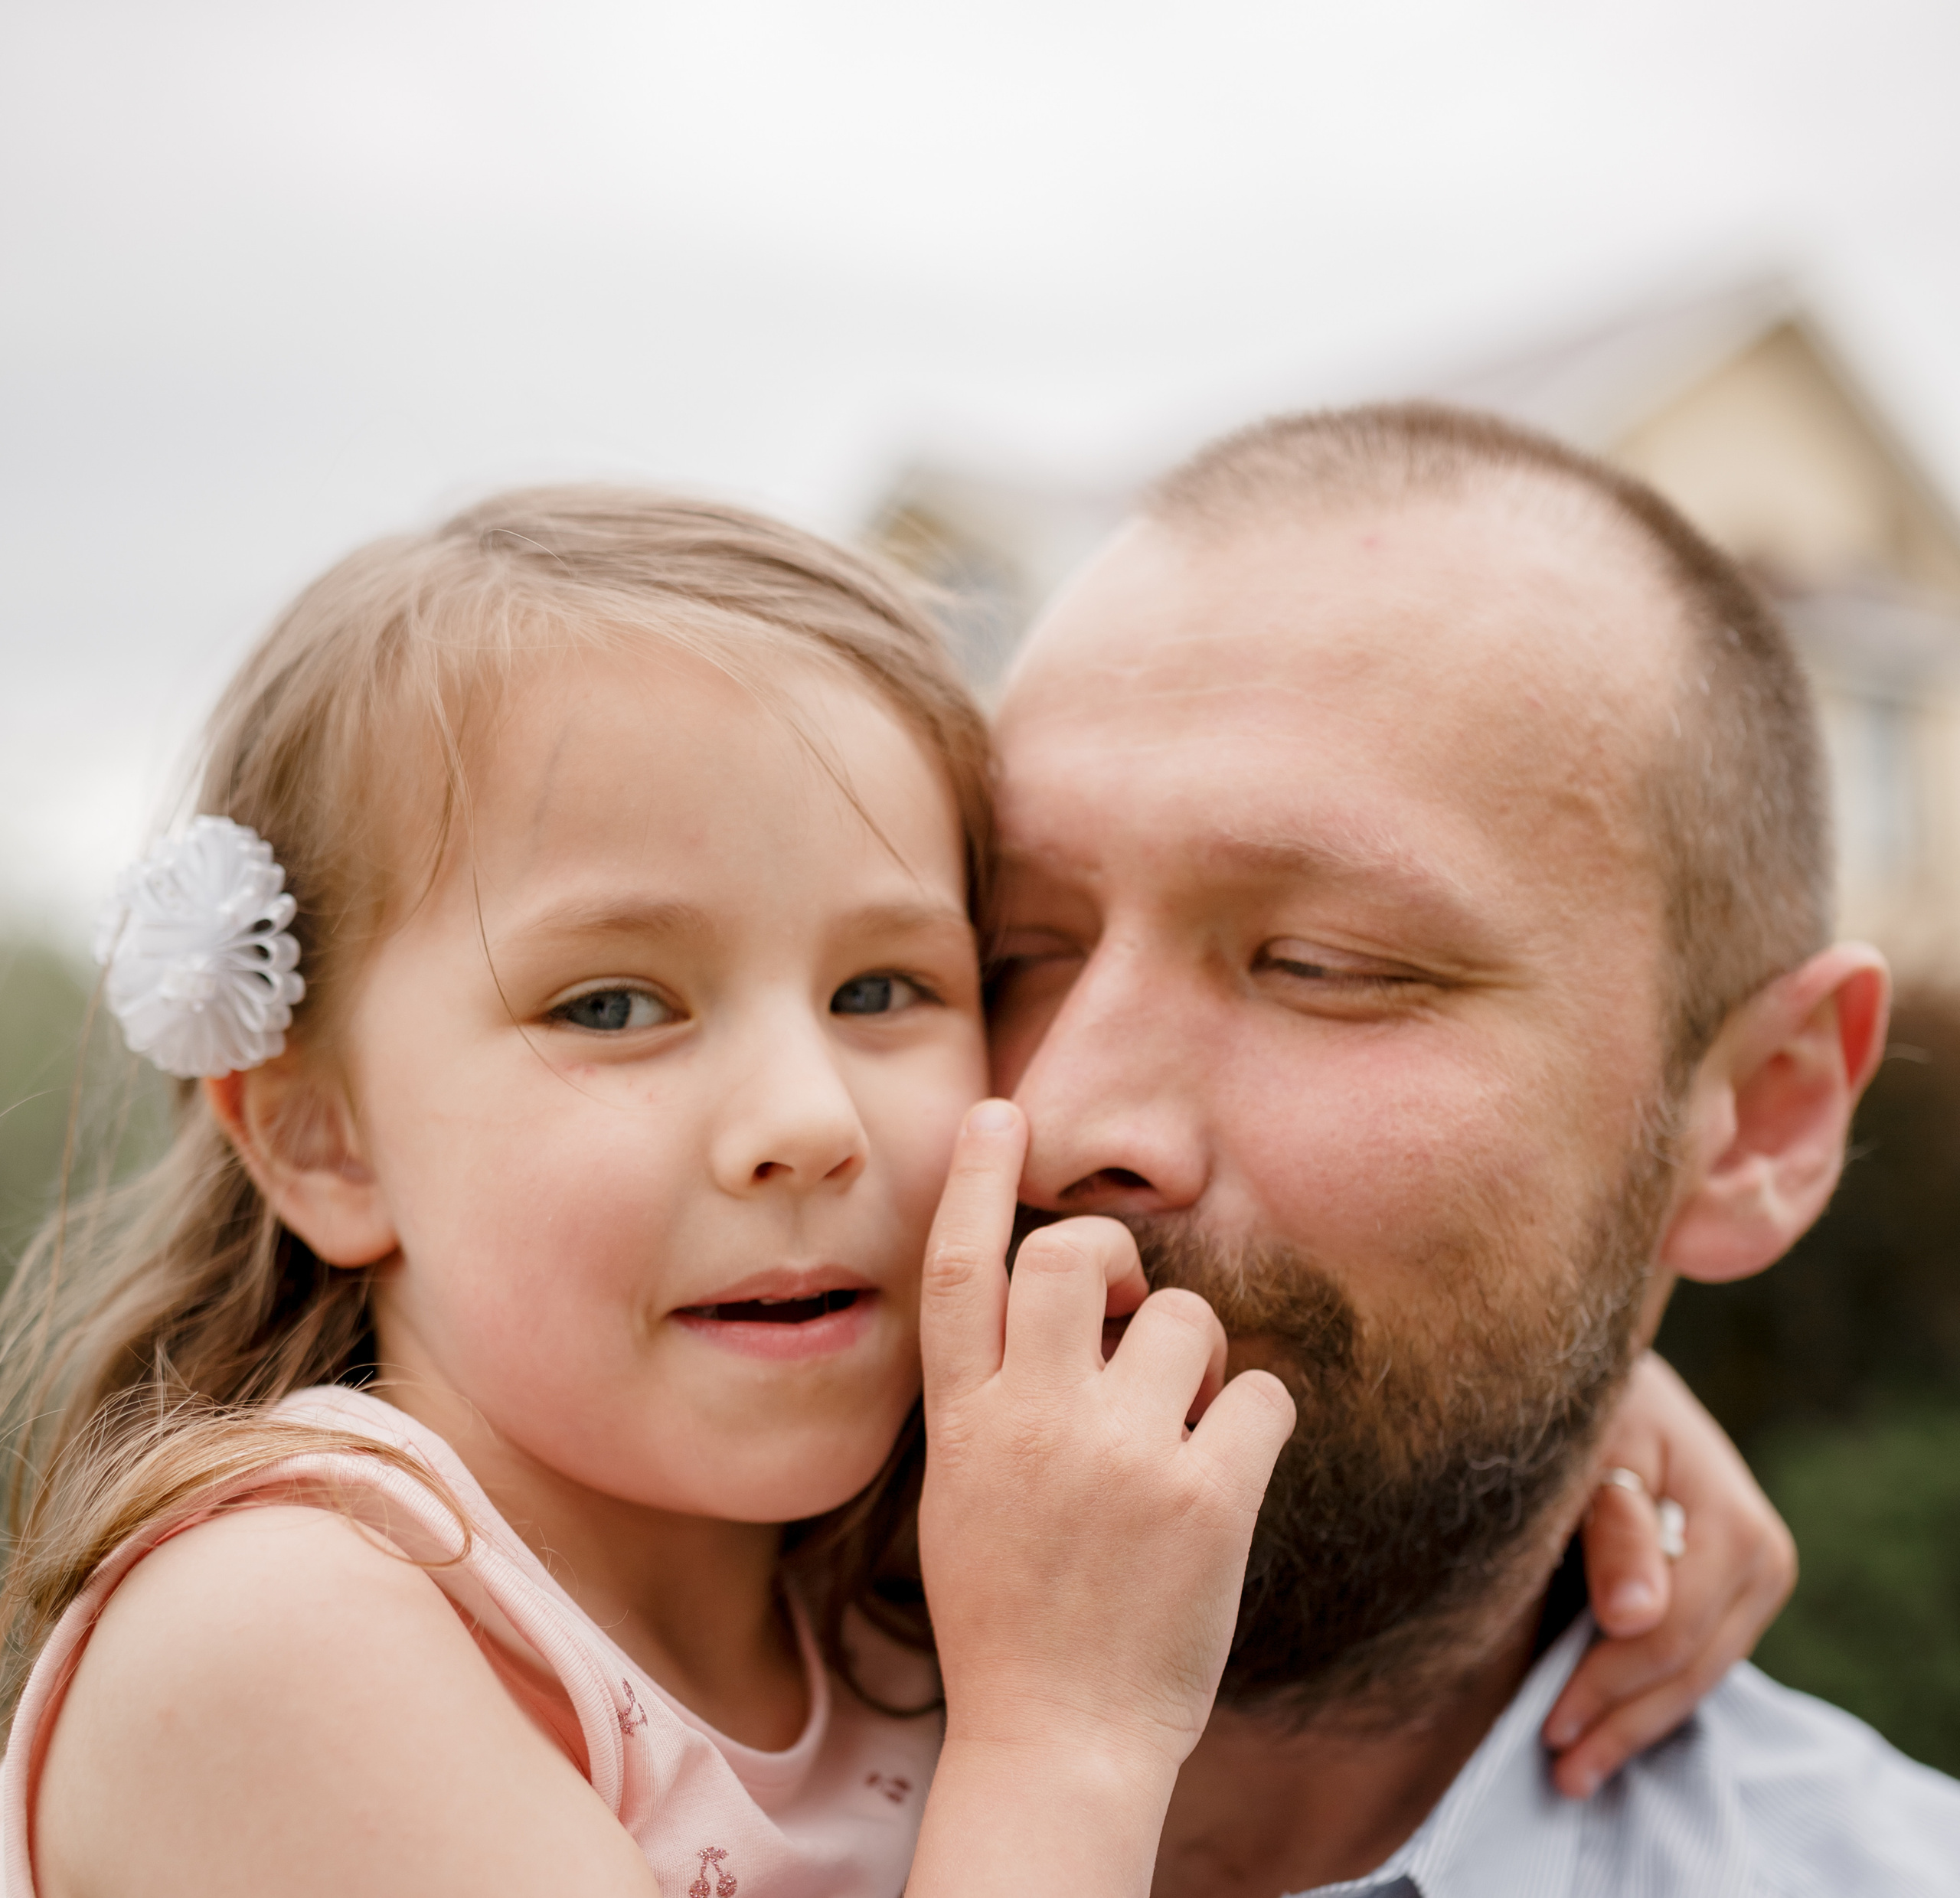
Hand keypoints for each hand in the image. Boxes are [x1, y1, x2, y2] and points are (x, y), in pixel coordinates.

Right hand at [907, 1099, 1294, 1896]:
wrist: (1060, 1741)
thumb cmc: (1015, 1612)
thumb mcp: (962, 1492)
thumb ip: (996, 1394)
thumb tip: (1063, 1304)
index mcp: (965, 1424)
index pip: (959, 1270)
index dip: (972, 1179)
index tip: (994, 1112)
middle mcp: (1033, 1423)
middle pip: (1072, 1252)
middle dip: (1115, 1256)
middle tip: (1133, 1307)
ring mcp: (1120, 1458)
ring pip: (1186, 1315)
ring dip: (1196, 1358)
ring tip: (1179, 1431)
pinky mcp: (1204, 1500)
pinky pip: (1260, 1391)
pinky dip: (1254, 1417)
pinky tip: (1227, 1470)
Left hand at [1542, 1351, 1795, 1796]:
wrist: (1612, 1375)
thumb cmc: (1590, 1402)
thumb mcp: (1595, 1444)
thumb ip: (1611, 1526)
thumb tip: (1632, 1617)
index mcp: (1732, 1521)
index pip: (1670, 1631)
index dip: (1607, 1682)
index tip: (1550, 1721)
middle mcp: (1760, 1556)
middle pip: (1689, 1667)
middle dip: (1620, 1722)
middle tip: (1558, 1769)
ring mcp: (1754, 1580)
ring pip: (1695, 1677)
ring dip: (1633, 1726)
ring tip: (1573, 1770)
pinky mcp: (1731, 1594)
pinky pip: (1692, 1662)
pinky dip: (1646, 1697)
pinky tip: (1603, 1727)